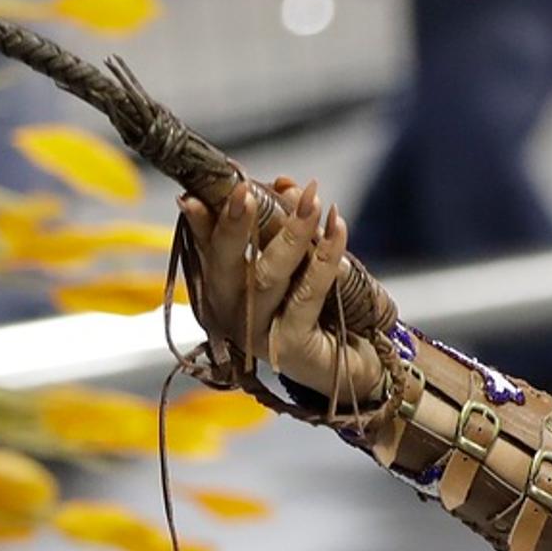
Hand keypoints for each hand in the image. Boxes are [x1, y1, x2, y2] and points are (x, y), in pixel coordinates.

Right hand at [176, 176, 390, 406]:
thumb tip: (285, 185)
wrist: (356, 365)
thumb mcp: (298, 263)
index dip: (201, 222)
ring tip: (311, 198)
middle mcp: (231, 314)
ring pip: (269, 276)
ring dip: (291, 232)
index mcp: (222, 291)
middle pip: (226, 264)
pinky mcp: (292, 346)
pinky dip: (324, 258)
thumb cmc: (322, 309)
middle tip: (246, 190)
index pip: (207, 249)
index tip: (195, 193)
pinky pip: (308, 294)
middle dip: (235, 224)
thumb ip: (284, 226)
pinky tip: (337, 228)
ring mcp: (259, 333)